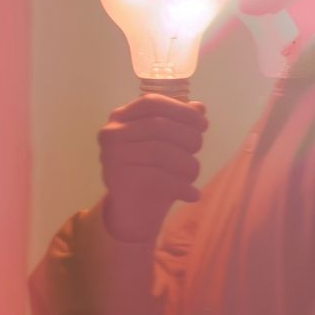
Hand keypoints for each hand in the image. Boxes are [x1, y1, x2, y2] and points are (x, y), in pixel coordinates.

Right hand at [98, 93, 207, 242]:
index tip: (203, 123)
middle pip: (158, 126)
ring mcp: (111, 156)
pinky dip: (181, 186)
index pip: (152, 102)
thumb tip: (199, 107)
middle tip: (199, 149)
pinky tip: (192, 194)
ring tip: (194, 173)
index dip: (181, 110)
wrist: (132, 212)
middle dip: (187, 136)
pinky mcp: (118, 180)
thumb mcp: (167, 143)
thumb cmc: (152, 170)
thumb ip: (180, 122)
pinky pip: (157, 178)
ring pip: (160, 152)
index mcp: (121, 116)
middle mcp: (111, 133)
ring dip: (187, 163)